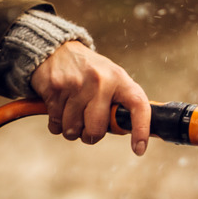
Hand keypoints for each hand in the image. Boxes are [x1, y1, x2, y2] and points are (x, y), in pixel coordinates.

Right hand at [29, 41, 150, 155]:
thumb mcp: (109, 78)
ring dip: (70, 129)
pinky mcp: (55, 89)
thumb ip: (118, 103)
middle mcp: (100, 81)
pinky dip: (56, 123)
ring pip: (72, 130)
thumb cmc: (87, 71)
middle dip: (89, 135)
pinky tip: (58, 108)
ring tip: (71, 112)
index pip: (138, 105)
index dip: (141, 129)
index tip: (139, 148)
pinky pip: (56, 124)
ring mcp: (76, 85)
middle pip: (96, 130)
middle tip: (86, 124)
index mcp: (119, 79)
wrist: (56, 50)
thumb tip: (129, 131)